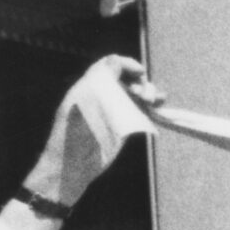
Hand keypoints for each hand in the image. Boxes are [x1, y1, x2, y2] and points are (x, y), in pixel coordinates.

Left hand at [24, 54, 158, 209]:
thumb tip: (114, 61)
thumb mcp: (81, 108)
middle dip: (139, 82)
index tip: (139, 73)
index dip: (125, 65)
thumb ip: (97, 85)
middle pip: (126, 78)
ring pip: (135, 92)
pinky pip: (139, 108)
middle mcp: (101, 96)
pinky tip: (160, 104)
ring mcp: (112, 110)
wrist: (70, 169)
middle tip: (145, 96)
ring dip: (148, 91)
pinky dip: (151, 105)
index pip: (108, 65)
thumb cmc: (69, 139)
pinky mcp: (121, 124)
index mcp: (87, 88)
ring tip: (155, 100)